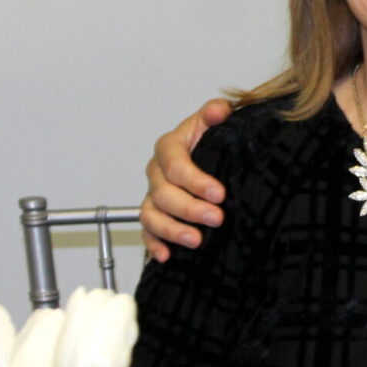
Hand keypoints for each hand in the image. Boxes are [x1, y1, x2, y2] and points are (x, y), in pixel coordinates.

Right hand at [140, 99, 232, 260]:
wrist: (211, 155)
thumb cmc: (212, 139)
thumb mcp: (215, 122)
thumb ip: (216, 113)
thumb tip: (218, 110)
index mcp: (169, 147)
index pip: (175, 164)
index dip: (196, 180)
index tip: (219, 193)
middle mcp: (156, 172)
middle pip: (163, 193)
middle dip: (190, 208)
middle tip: (216, 218)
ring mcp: (153, 195)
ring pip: (151, 215)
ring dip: (172, 230)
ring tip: (196, 240)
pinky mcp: (155, 215)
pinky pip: (147, 232)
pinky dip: (153, 245)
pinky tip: (166, 256)